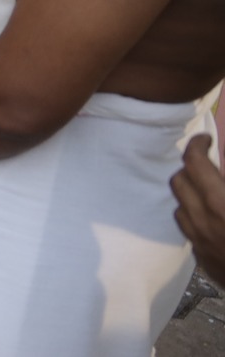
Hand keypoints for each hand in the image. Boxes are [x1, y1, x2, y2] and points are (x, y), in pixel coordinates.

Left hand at [173, 135, 224, 281]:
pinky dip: (195, 217)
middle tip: (207, 163)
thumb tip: (221, 171)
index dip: (196, 145)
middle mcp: (203, 220)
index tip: (205, 139)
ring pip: (179, 206)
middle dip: (189, 168)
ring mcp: (200, 241)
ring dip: (190, 193)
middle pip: (178, 181)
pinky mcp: (202, 259)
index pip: (194, 162)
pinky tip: (214, 218)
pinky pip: (188, 230)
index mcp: (220, 203)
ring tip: (209, 190)